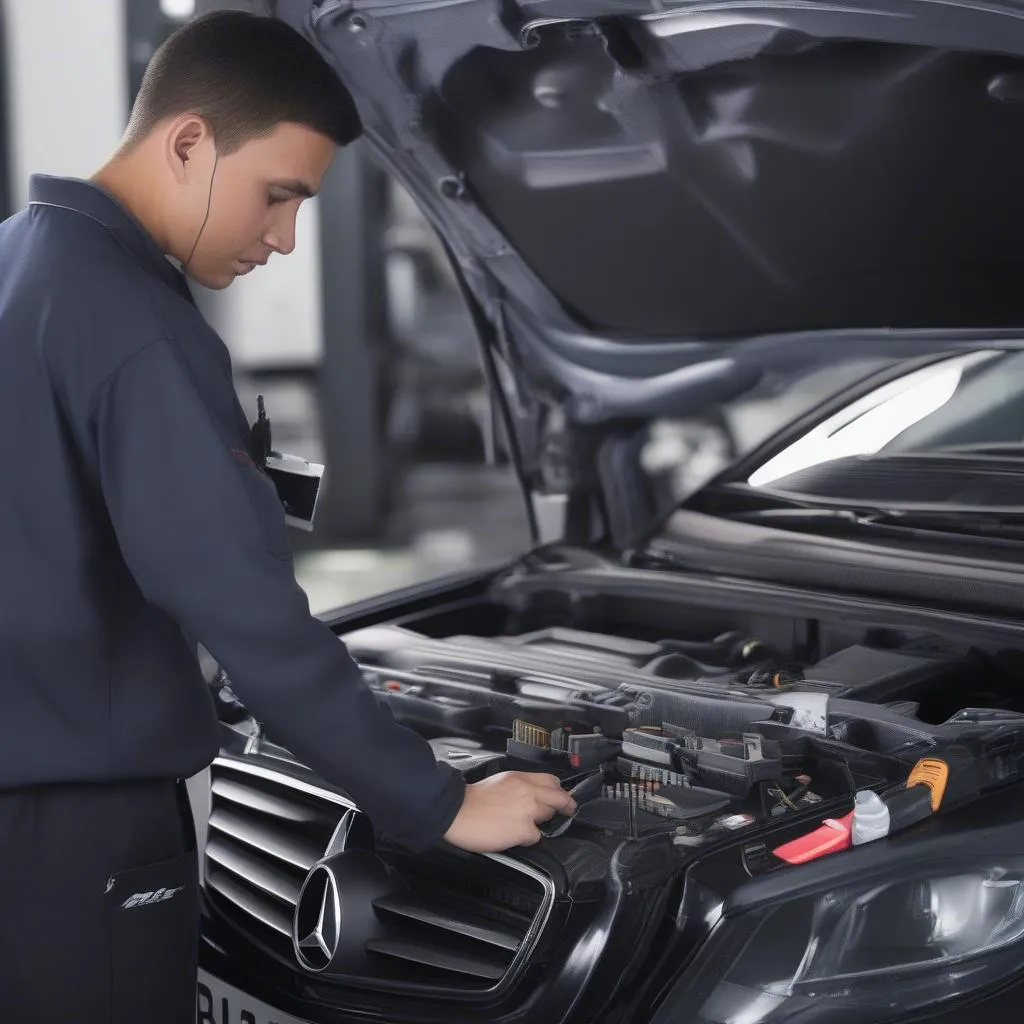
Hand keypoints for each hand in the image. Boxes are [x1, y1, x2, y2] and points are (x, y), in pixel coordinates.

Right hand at [443, 771, 576, 852]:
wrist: (457, 812)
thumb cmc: (472, 800)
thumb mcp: (499, 781)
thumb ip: (519, 785)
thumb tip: (531, 794)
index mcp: (520, 778)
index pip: (552, 780)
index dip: (559, 790)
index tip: (561, 795)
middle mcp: (528, 791)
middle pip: (559, 798)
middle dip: (564, 806)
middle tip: (566, 811)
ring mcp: (528, 811)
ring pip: (549, 816)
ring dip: (542, 822)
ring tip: (528, 825)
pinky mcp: (524, 830)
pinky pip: (536, 836)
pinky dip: (529, 838)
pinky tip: (516, 836)